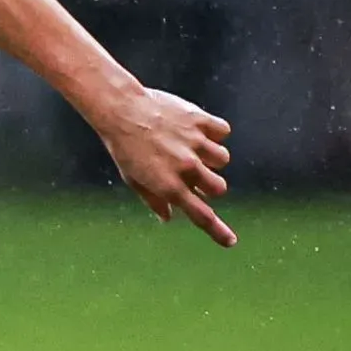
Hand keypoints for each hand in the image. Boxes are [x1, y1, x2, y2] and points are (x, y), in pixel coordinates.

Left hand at [91, 86, 235, 245]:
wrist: (120, 109)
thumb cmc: (124, 146)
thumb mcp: (132, 178)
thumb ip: (153, 199)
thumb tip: (168, 217)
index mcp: (168, 185)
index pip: (200, 215)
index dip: (217, 230)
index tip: (231, 242)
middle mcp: (186, 167)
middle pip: (219, 188)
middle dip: (211, 185)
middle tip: (194, 173)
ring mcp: (195, 143)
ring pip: (223, 159)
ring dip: (212, 156)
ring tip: (190, 146)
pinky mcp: (201, 120)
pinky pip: (223, 131)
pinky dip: (214, 131)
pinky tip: (196, 128)